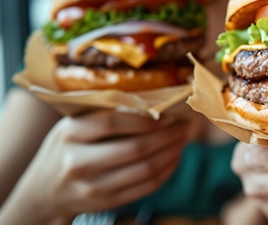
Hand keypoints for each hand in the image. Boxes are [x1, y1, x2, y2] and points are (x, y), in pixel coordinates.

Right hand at [7, 110, 187, 222]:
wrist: (43, 192)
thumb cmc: (67, 149)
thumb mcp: (73, 127)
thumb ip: (104, 115)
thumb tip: (154, 104)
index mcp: (70, 134)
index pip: (113, 122)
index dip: (146, 118)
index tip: (168, 113)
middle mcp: (79, 162)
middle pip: (135, 148)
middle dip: (167, 136)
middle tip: (184, 126)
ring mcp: (92, 187)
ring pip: (145, 170)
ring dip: (172, 153)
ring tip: (183, 140)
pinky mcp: (106, 203)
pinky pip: (146, 187)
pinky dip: (166, 171)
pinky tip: (174, 158)